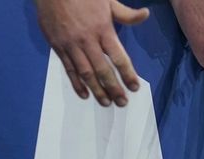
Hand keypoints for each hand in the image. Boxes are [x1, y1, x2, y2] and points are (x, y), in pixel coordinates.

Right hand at [34, 0, 148, 106]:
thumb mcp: (107, 0)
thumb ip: (126, 14)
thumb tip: (146, 15)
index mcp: (103, 29)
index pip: (118, 57)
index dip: (127, 74)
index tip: (134, 87)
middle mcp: (87, 40)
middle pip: (102, 70)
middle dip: (113, 88)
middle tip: (122, 102)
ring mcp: (71, 44)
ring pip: (85, 73)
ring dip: (97, 90)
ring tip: (106, 103)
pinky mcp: (57, 46)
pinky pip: (68, 68)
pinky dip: (76, 83)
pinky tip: (84, 94)